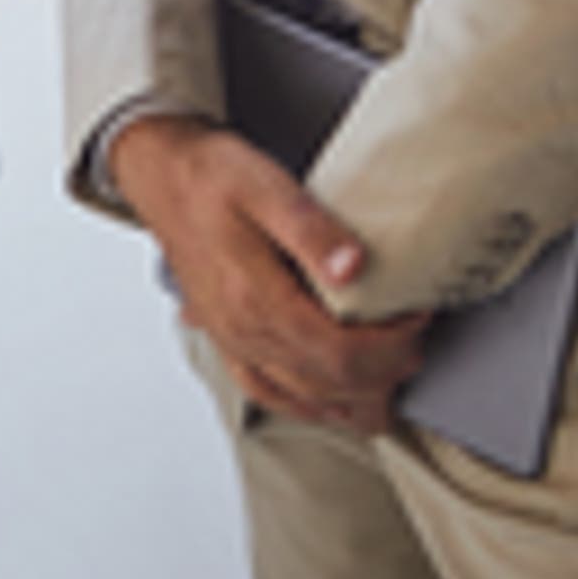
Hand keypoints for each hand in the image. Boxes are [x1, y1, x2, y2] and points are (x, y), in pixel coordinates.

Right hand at [111, 115, 423, 435]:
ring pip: (300, 396)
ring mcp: (232, 339)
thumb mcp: (265, 184)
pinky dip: (306, 405)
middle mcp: (242, 329)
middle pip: (327, 381)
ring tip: (389, 386)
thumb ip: (311, 229)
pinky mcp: (225, 336)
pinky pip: (267, 391)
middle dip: (382, 373)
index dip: (389, 345)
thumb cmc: (212, 175)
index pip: (339, 350)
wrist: (161, 173)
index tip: (416, 317)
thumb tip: (356, 267)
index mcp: (256, 297)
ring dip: (351, 400)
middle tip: (415, 344)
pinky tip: (327, 403)